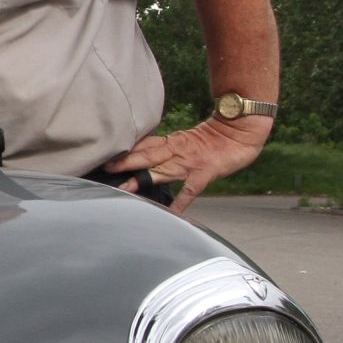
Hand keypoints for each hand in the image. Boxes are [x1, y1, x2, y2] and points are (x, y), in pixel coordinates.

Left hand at [103, 115, 271, 213]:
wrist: (240, 129)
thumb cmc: (214, 138)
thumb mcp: (186, 140)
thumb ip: (167, 148)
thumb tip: (146, 155)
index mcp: (171, 143)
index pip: (142, 145)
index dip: (123, 151)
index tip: (103, 156)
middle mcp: (176, 152)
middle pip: (145, 156)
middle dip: (124, 163)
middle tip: (103, 169)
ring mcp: (189, 163)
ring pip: (161, 170)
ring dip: (142, 180)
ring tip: (124, 189)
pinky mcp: (204, 173)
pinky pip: (189, 190)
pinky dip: (179, 202)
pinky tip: (169, 213)